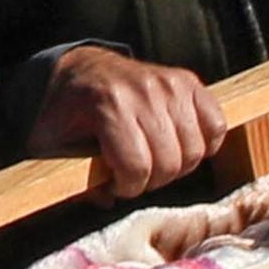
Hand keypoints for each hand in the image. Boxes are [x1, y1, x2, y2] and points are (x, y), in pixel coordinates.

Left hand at [29, 46, 223, 195]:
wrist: (81, 70)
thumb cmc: (66, 111)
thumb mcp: (53, 145)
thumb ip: (72, 176)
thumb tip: (107, 198)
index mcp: (109, 104)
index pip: (137, 167)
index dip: (127, 187)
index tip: (116, 183)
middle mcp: (144, 91)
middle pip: (169, 163)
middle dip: (151, 181)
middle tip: (135, 176)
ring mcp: (171, 84)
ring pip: (195, 150)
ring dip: (177, 167)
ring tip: (154, 161)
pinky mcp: (188, 83)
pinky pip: (215, 125)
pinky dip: (204, 144)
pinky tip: (180, 147)